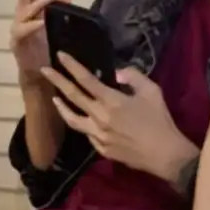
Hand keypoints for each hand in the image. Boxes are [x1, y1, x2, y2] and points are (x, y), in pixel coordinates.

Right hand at [9, 0, 72, 84]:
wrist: (42, 73)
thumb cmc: (49, 44)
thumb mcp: (60, 16)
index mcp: (33, 7)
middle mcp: (24, 14)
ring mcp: (19, 28)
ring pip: (23, 11)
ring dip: (35, 4)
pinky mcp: (18, 43)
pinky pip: (23, 31)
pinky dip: (32, 26)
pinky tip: (42, 22)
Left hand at [42, 56, 197, 189]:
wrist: (164, 154)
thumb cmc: (159, 120)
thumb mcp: (151, 91)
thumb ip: (133, 77)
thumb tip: (117, 73)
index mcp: (111, 100)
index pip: (86, 79)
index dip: (71, 66)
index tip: (60, 55)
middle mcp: (99, 117)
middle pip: (73, 96)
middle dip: (57, 80)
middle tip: (44, 70)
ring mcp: (98, 135)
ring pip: (72, 119)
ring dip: (61, 106)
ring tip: (54, 97)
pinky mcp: (101, 149)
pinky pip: (87, 134)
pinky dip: (82, 124)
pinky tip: (82, 120)